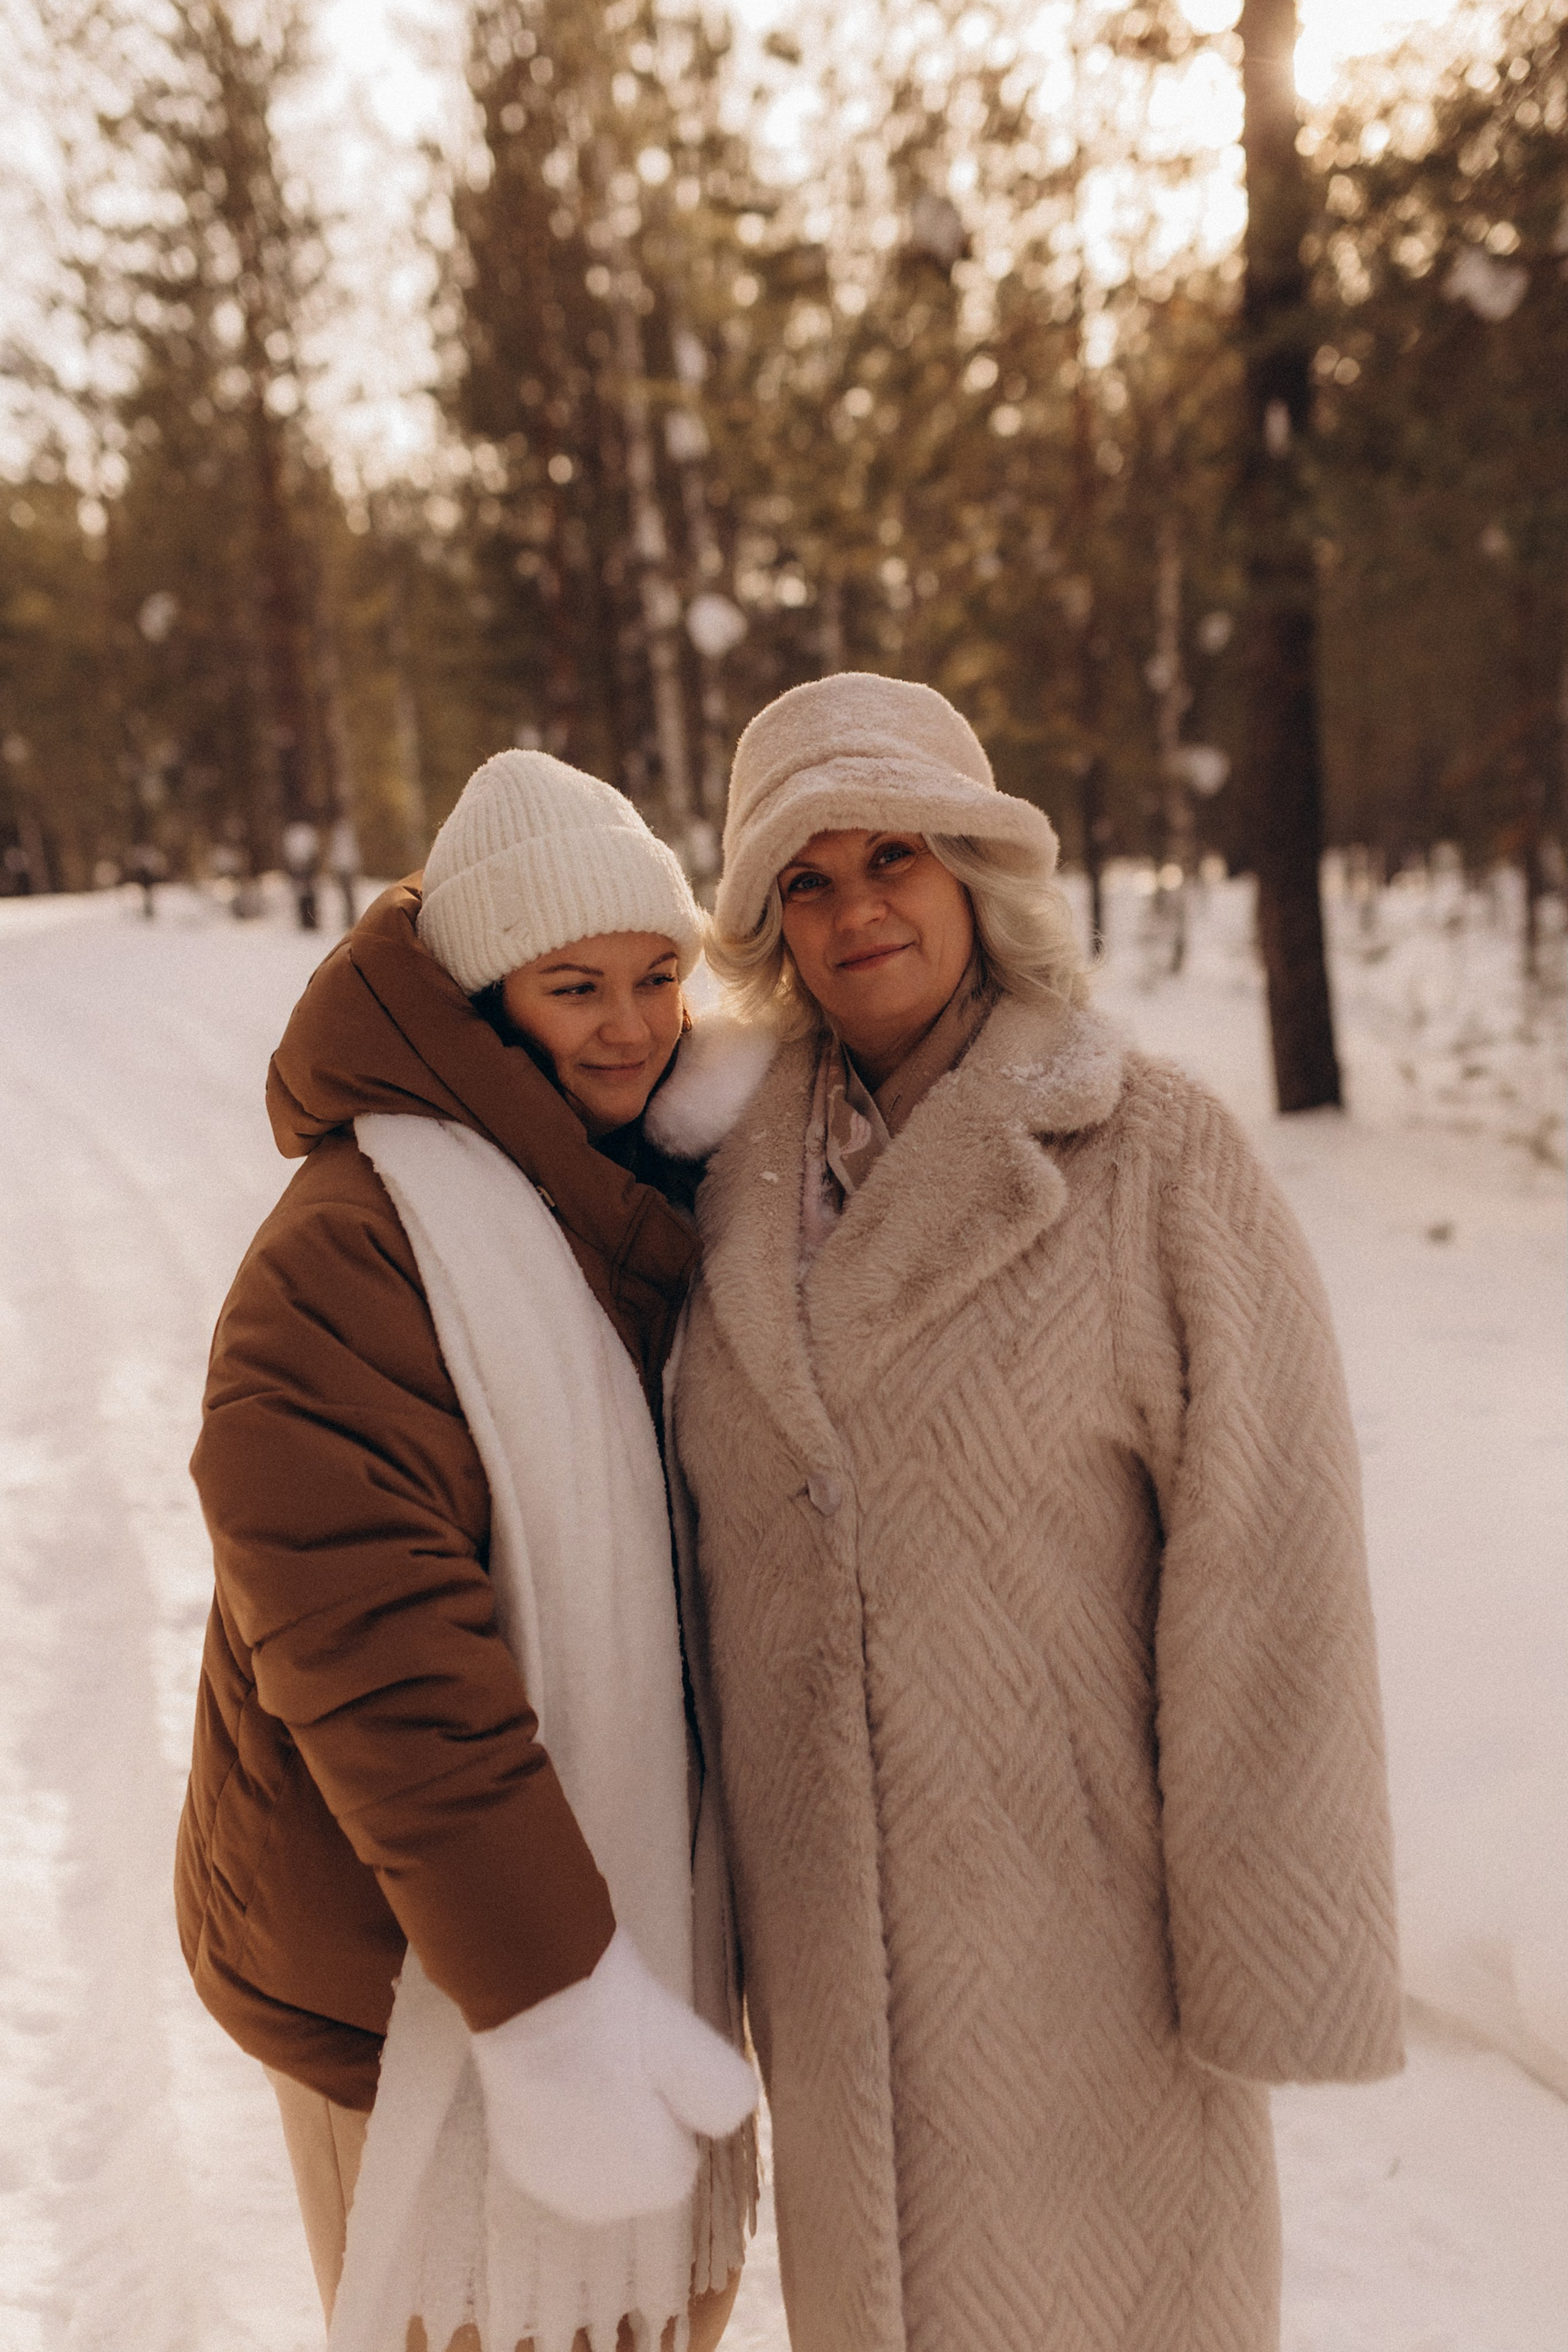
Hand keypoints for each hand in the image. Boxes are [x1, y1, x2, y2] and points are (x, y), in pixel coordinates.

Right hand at [471, 1927, 757, 2225]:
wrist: (529, 1998)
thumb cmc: (617, 2020)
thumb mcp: (691, 2046)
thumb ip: (725, 2095)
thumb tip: (725, 2122)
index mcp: (653, 2183)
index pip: (681, 2159)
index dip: (672, 2109)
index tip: (655, 2066)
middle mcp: (602, 2203)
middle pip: (639, 2166)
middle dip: (636, 2126)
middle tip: (622, 2061)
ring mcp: (551, 2185)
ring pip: (598, 2160)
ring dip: (598, 2127)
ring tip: (586, 2066)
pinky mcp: (514, 2161)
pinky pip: (558, 2152)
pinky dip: (561, 2125)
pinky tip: (555, 2079)